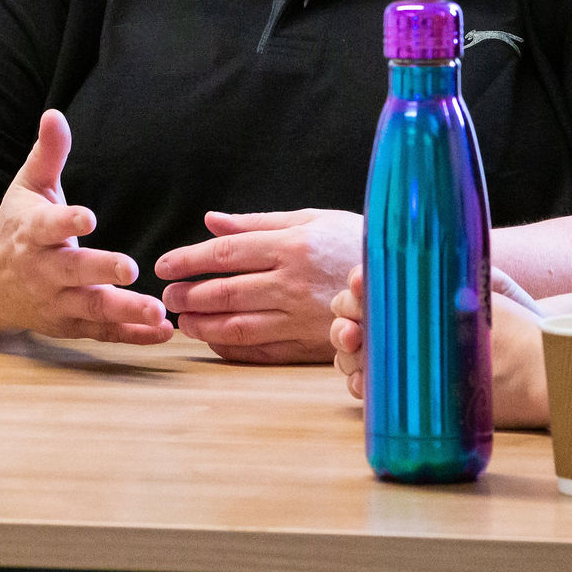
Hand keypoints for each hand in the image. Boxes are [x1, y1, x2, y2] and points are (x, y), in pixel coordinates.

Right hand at [0, 111, 171, 344]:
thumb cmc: (17, 225)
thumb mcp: (28, 186)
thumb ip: (47, 154)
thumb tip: (54, 114)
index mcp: (31, 232)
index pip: (48, 225)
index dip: (67, 222)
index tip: (88, 217)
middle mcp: (42, 270)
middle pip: (73, 272)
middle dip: (100, 271)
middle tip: (130, 268)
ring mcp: (55, 302)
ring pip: (90, 309)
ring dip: (124, 311)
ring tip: (157, 311)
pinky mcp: (69, 324)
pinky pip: (102, 333)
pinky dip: (132, 335)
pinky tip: (164, 332)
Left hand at [154, 207, 360, 362]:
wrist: (407, 280)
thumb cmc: (355, 241)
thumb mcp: (312, 219)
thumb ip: (257, 223)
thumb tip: (211, 221)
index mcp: (291, 246)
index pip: (225, 253)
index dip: (189, 260)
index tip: (164, 266)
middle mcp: (292, 283)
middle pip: (226, 291)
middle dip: (189, 295)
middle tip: (167, 297)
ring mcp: (301, 317)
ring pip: (239, 325)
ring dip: (204, 325)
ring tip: (183, 321)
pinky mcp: (312, 344)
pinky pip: (262, 351)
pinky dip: (232, 348)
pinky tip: (214, 340)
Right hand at [332, 264, 549, 423]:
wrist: (539, 366)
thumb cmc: (518, 321)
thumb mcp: (492, 284)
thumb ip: (465, 265)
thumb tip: (444, 250)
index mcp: (414, 293)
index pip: (370, 285)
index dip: (358, 284)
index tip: (360, 285)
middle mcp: (402, 323)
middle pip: (352, 316)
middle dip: (344, 317)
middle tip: (353, 327)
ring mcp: (401, 356)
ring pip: (354, 351)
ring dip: (345, 350)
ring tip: (355, 349)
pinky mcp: (406, 389)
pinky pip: (370, 386)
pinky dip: (359, 384)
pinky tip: (364, 383)